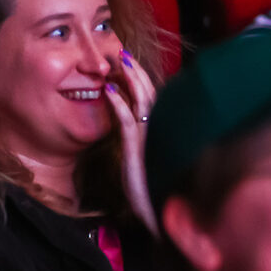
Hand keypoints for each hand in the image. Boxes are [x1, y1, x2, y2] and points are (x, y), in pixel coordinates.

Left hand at [103, 49, 157, 235]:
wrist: (159, 217)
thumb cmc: (152, 192)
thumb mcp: (147, 162)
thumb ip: (144, 143)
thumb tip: (137, 127)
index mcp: (161, 133)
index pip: (154, 100)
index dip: (142, 80)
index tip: (130, 64)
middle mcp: (160, 132)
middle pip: (151, 94)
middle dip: (136, 72)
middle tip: (123, 53)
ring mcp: (150, 139)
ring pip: (142, 101)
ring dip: (130, 80)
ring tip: (118, 61)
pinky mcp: (138, 150)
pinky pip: (128, 122)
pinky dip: (118, 104)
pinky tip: (108, 91)